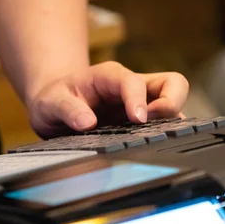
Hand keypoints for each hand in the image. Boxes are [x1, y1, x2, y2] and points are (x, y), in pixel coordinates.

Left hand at [27, 61, 189, 138]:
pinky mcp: (140, 120)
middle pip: (173, 83)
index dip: (138, 100)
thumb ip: (66, 110)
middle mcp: (130, 87)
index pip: (134, 83)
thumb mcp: (50, 102)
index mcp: (109, 77)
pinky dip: (163, 133)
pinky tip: (149, 146)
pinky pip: (163, 123)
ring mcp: (139, 103)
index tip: (137, 120)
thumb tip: (87, 123)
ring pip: (174, 102)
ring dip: (171, 121)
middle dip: (172, 103)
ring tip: (154, 139)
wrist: (52, 105)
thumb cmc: (53, 99)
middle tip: (153, 126)